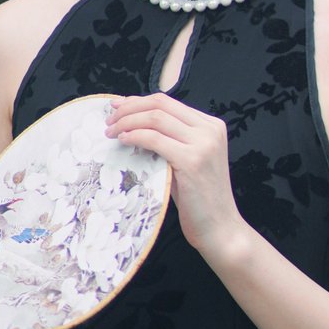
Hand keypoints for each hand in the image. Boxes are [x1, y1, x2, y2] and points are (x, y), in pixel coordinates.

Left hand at [104, 93, 245, 258]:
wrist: (219, 227)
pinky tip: (123, 141)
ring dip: (127, 121)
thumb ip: (170, 140)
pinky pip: (154, 139)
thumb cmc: (198, 198)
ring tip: (111, 132)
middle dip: (129, 108)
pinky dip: (134, 136)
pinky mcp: (192, 160)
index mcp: (210, 125)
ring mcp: (203, 144)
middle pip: (160, 104)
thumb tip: (134, 123)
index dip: (137, 101)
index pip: (167, 102)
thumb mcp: (186, 160)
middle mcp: (209, 130)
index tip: (116, 107)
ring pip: (155, 118)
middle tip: (109, 120)